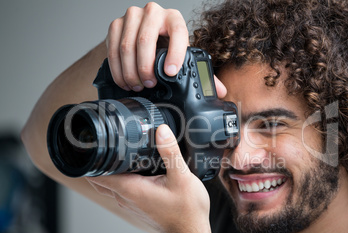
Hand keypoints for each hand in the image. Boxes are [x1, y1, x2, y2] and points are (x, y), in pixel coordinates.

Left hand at [85, 124, 210, 232]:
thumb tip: (161, 131)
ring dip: (110, 170)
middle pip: (99, 178)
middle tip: (104, 144)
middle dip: (97, 162)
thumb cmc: (187, 211)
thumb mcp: (182, 177)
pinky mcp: (138, 205)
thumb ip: (170, 152)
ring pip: (111, 184)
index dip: (90, 159)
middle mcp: (125, 197)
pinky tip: (135, 169)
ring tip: (119, 152)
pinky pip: (122, 189)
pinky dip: (121, 178)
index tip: (92, 144)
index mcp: (130, 189)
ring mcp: (130, 203)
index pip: (97, 174)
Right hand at [106, 2, 226, 96]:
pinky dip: (118, 69)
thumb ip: (201, 71)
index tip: (171, 73)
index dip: (175, 54)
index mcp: (174, 18)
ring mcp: (132, 16)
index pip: (177, 33)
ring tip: (137, 86)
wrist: (148, 36)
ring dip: (130, 71)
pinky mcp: (116, 25)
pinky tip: (125, 81)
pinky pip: (112, 48)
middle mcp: (153, 12)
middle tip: (150, 85)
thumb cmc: (168, 47)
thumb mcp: (184, 56)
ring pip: (127, 46)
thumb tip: (220, 91)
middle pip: (145, 40)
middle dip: (146, 68)